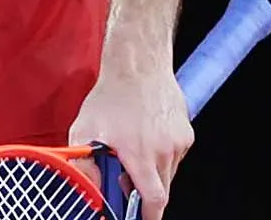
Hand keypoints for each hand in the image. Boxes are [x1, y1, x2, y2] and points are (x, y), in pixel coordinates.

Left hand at [67, 59, 193, 217]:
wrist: (138, 65)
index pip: (154, 200)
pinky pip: (175, 156)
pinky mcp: (186, 134)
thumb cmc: (110, 96)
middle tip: (126, 180)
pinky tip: (146, 137)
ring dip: (152, 171)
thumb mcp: (84, 129)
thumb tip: (87, 187)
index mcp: (141, 155)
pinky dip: (161, 155)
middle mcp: (164, 151)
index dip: (149, 215)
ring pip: (168, 172)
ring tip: (133, 149)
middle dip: (145, 191)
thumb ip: (84, 162)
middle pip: (162, 188)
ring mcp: (178, 143)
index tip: (142, 219)